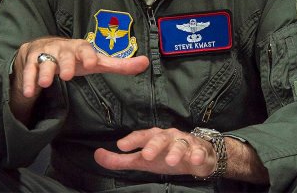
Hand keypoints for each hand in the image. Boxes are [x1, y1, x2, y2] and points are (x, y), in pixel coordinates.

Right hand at [10, 36, 148, 122]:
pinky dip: (28, 81)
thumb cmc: (76, 58)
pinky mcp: (30, 60)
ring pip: (44, 61)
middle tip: (67, 75)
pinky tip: (30, 92)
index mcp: (80, 48)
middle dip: (65, 63)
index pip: (85, 49)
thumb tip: (146, 62)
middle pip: (64, 54)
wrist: (43, 49)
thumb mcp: (96, 62)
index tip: (92, 63)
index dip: (89, 55)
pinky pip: (28, 70)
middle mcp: (62, 48)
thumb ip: (119, 65)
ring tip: (46, 84)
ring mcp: (45, 53)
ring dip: (45, 72)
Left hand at [93, 128, 217, 177]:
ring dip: (175, 151)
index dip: (132, 140)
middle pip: (160, 138)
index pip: (141, 135)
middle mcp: (169, 136)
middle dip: (153, 145)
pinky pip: (199, 151)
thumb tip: (97, 155)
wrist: (198, 156)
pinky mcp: (199, 150)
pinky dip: (198, 154)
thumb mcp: (142, 160)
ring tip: (170, 161)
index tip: (121, 145)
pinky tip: (195, 160)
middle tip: (146, 155)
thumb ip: (120, 160)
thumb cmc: (166, 155)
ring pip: (180, 144)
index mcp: (154, 136)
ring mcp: (185, 142)